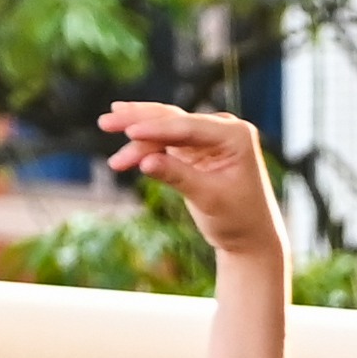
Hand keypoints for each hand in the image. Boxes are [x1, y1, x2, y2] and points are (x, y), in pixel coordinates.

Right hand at [105, 99, 288, 265]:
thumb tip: (145, 162)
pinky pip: (164, 144)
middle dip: (138, 121)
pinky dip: (144, 150)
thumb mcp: (209, 199)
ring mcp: (208, 137)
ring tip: (111, 153)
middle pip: (172, 119)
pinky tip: (124, 157)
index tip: (128, 132)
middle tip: (105, 121)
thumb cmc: (238, 220)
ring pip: (164, 130)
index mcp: (236, 135)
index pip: (188, 127)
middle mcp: (223, 129)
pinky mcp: (195, 149)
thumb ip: (179, 177)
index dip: (156, 129)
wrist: (250, 238)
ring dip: (136, 140)